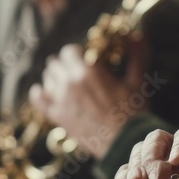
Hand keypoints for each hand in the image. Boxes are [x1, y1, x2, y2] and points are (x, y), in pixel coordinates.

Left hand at [30, 43, 146, 158]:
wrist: (123, 143)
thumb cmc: (132, 113)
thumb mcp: (137, 82)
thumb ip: (137, 56)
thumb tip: (139, 36)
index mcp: (89, 71)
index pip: (69, 51)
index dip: (75, 52)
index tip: (82, 57)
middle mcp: (71, 82)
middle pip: (56, 63)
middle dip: (64, 63)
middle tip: (73, 68)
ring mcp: (61, 99)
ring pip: (47, 78)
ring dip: (53, 76)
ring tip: (62, 79)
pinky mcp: (57, 116)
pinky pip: (38, 100)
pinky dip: (38, 93)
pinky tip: (42, 91)